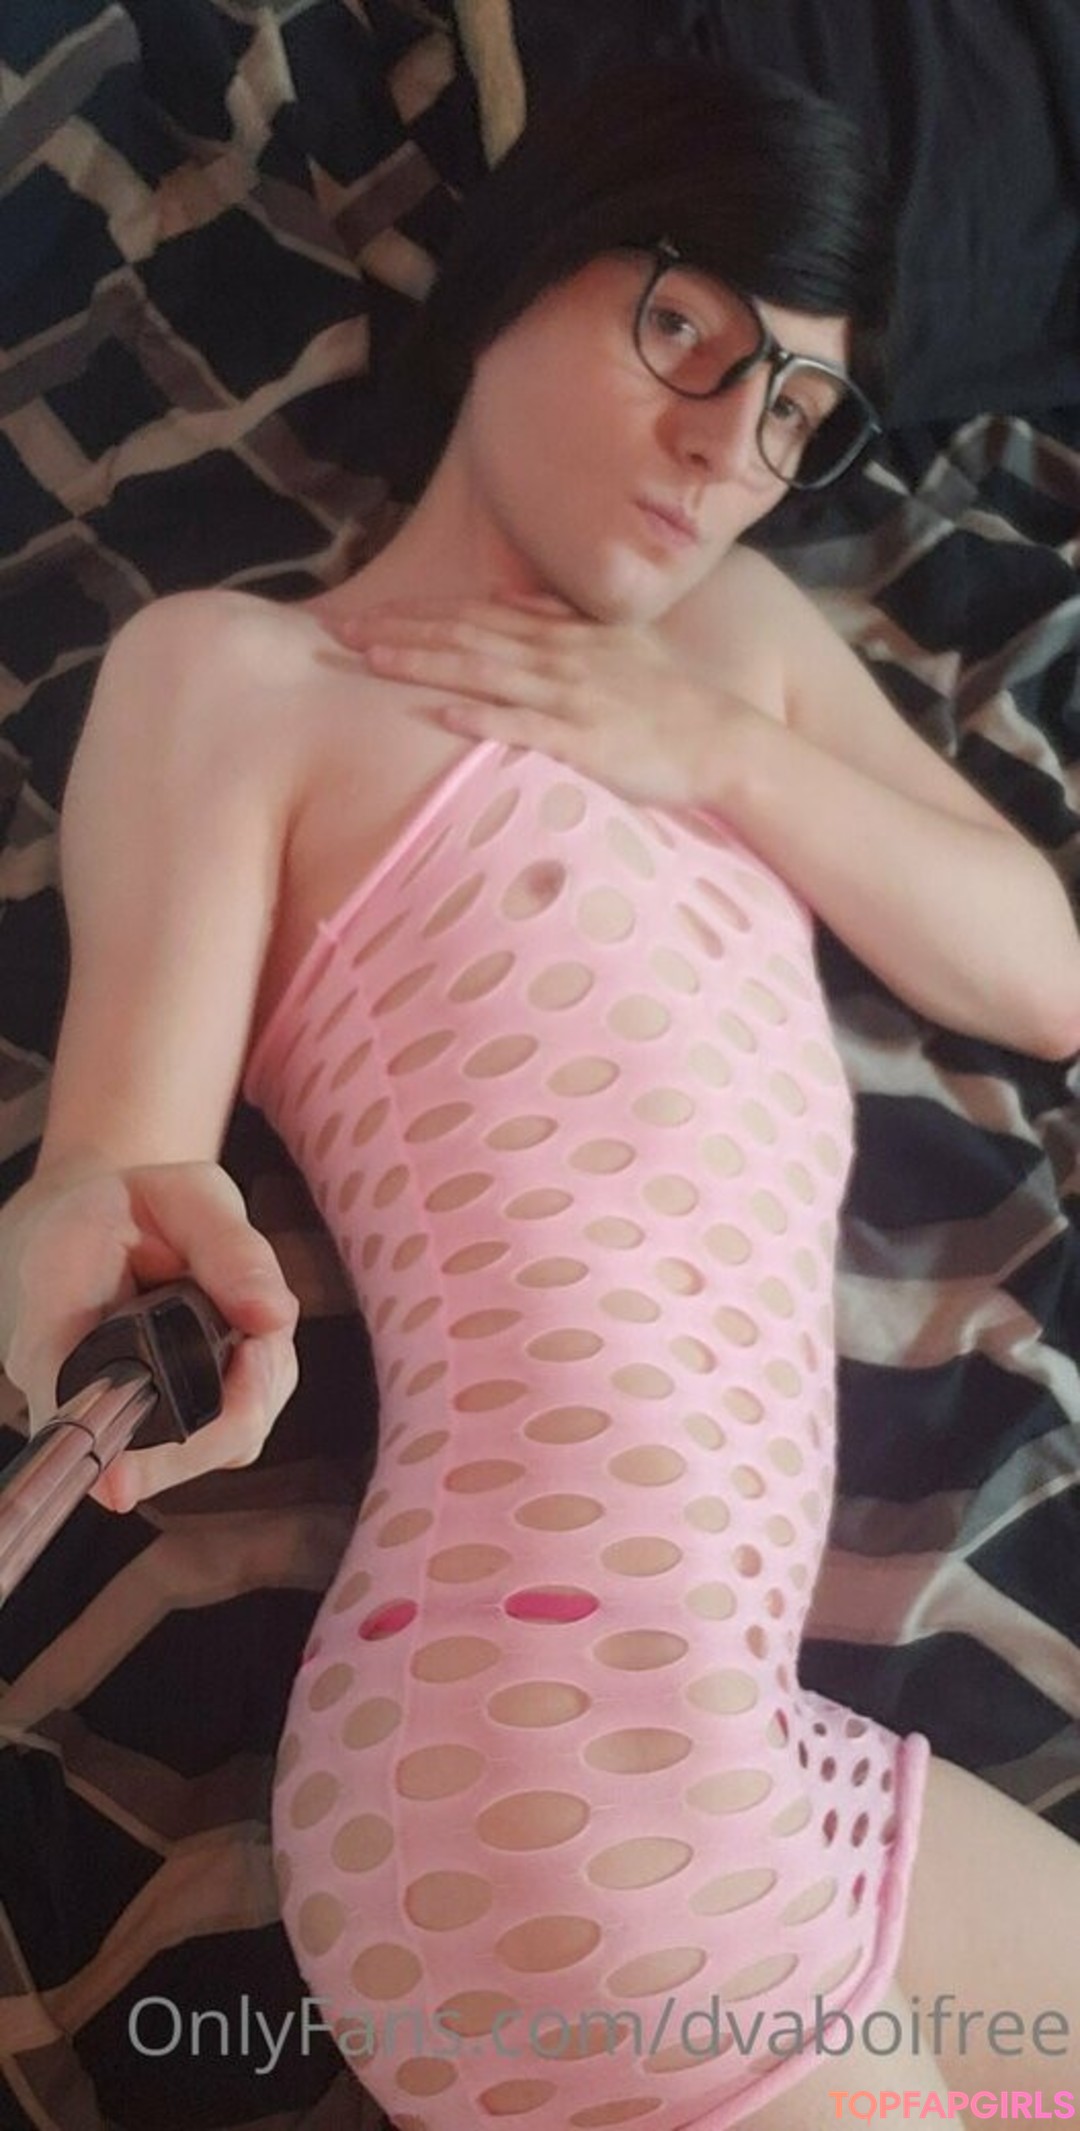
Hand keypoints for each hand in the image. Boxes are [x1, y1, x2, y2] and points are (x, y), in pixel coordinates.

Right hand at [4, 1163, 297, 1510]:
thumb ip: (228, 1247)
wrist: (103, 1226)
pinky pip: (232, 1436)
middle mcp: (77, 1391)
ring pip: (211, 1447)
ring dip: (255, 1391)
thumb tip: (273, 1316)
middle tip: (259, 1337)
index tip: (140, 1469)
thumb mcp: (184, 1195)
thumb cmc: (135, 1209)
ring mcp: (121, 1418)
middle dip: (234, 1405)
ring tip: (250, 1321)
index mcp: (53, 1325)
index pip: (73, 1411)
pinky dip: (259, 1391)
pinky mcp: (166, 1428)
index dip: (111, 1455)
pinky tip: (249, 1342)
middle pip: (157, 1454)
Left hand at [331, 594, 754, 808]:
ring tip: (371, 661)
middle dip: (400, 632)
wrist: (719, 739)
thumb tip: (513, 597)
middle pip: (464, 637)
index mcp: (559, 635)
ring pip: (482, 672)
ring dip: (425, 663)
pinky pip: (523, 726)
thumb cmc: (664, 699)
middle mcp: (556, 657)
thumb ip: (560, 620)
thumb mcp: (612, 645)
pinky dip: (480, 719)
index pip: (474, 615)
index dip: (416, 614)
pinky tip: (441, 715)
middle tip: (341, 632)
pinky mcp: (582, 740)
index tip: (365, 615)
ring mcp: (568, 697)